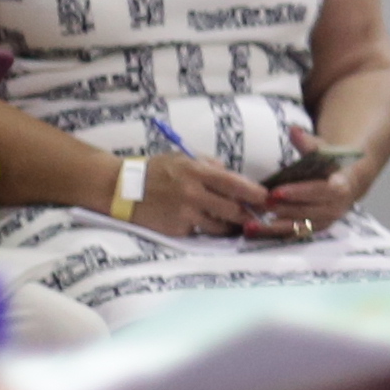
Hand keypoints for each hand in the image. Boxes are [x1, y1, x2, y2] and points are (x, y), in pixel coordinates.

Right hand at [107, 149, 267, 241]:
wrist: (122, 189)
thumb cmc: (156, 170)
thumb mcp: (183, 158)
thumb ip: (210, 165)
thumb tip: (233, 176)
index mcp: (196, 172)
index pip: (234, 184)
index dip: (255, 193)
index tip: (267, 198)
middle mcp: (193, 194)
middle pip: (233, 210)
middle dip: (248, 214)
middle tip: (257, 215)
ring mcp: (185, 214)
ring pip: (221, 226)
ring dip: (230, 225)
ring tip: (235, 222)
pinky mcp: (177, 230)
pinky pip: (201, 231)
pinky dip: (206, 228)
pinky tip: (203, 222)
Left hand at [255, 133, 364, 232]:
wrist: (344, 185)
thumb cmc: (328, 165)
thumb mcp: (322, 151)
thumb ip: (307, 142)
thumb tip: (293, 129)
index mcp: (339, 188)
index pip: (320, 191)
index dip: (298, 192)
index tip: (275, 192)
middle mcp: (334, 210)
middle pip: (306, 213)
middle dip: (281, 210)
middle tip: (258, 206)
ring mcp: (323, 223)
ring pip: (297, 228)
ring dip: (272, 229)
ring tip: (249, 226)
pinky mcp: (312, 232)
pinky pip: (291, 236)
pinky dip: (272, 235)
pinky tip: (252, 233)